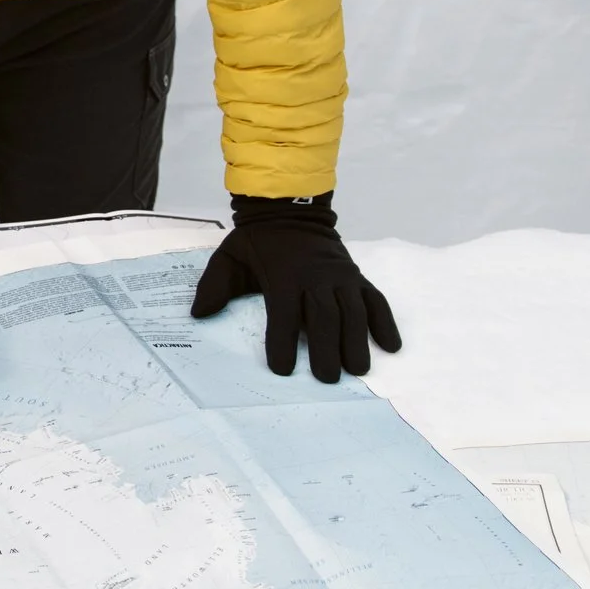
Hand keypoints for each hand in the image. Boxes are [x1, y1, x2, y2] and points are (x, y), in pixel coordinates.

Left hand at [190, 197, 399, 383]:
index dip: (283, 342)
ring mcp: (340, 276)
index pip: (283, 313)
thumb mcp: (229, 257)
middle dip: (326, 349)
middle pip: (324, 317)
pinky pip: (376, 299)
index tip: (283, 369)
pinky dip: (386, 322)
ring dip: (357, 341)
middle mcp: (316, 277)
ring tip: (359, 370)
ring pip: (353, 311)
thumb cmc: (258, 241)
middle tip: (327, 379)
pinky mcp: (356, 276)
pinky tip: (391, 346)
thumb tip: (199, 313)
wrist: (291, 209)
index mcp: (283, 276)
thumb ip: (214, 285)